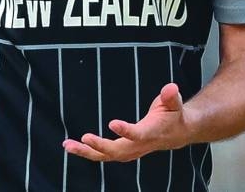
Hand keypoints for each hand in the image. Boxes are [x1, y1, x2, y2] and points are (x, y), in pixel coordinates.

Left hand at [63, 83, 187, 161]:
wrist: (176, 134)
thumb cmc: (173, 115)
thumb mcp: (174, 104)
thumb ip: (170, 97)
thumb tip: (170, 87)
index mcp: (151, 133)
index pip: (138, 134)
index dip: (126, 131)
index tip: (112, 123)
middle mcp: (139, 145)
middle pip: (118, 150)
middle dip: (100, 146)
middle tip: (84, 137)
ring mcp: (130, 150)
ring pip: (107, 156)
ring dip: (87, 151)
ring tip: (68, 145)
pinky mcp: (123, 151)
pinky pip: (103, 155)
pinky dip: (88, 151)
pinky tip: (72, 146)